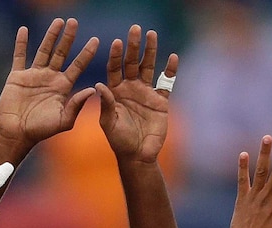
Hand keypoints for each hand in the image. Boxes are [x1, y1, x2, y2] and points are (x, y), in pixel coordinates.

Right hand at [0, 18, 98, 152]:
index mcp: (63, 87)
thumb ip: (77, 105)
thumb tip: (93, 89)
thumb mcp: (64, 121)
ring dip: (50, 36)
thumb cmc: (42, 131)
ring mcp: (34, 76)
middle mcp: (50, 78)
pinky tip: (24, 30)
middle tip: (74, 22)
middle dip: (68, 38)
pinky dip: (21, 43)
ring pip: (43, 50)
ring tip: (58, 21)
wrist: (17, 134)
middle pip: (62, 53)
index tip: (96, 40)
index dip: (86, 53)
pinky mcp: (17, 77)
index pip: (78, 66)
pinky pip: (19, 56)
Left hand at [97, 25, 177, 163]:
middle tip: (135, 29)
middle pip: (132, 63)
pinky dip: (170, 71)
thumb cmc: (120, 141)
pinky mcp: (160, 100)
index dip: (116, 56)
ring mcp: (146, 93)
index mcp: (115, 92)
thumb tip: (98, 85)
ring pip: (148, 67)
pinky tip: (172, 58)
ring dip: (150, 51)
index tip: (117, 42)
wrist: (138, 155)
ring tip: (152, 34)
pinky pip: (166, 83)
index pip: (114, 69)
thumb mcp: (109, 123)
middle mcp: (130, 88)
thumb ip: (105, 105)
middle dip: (133, 46)